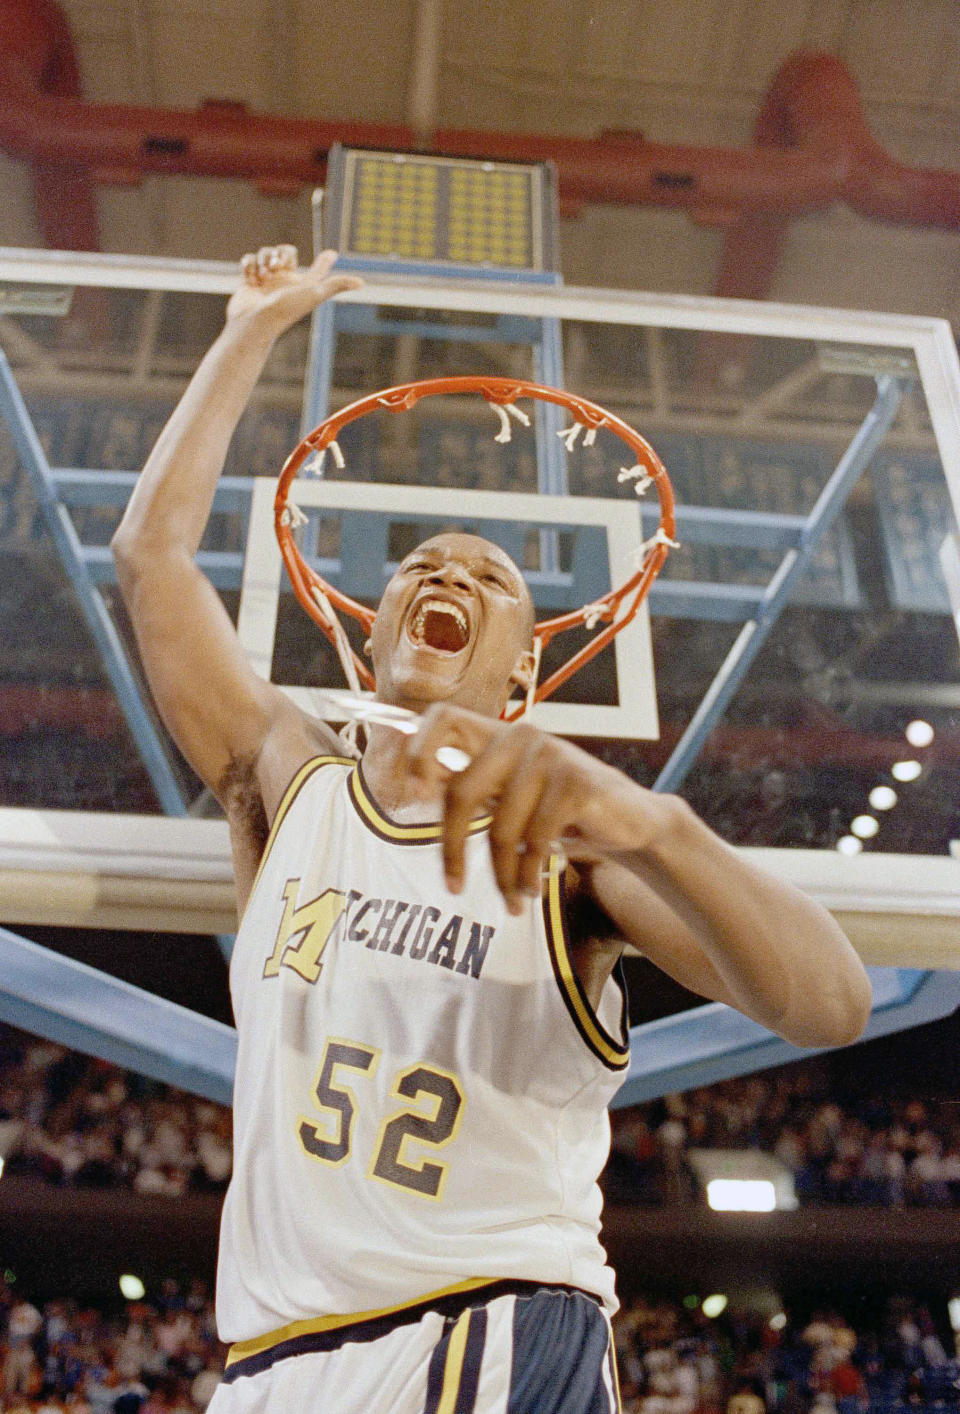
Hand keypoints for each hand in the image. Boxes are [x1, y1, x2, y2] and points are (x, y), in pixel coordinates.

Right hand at [226, 247, 362, 335]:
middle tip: (276, 266)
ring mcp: (266, 281)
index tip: (332, 255)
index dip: (324, 261)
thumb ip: (336, 285)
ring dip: (263, 259)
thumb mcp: (314, 294)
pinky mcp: (248, 281)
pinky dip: (249, 265)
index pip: (315, 270)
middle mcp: (285, 282)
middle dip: (279, 253)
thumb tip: (362, 282)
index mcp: (301, 284)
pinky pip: (248, 260)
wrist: (256, 323)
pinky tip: (252, 278)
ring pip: (265, 253)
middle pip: (284, 251)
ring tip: (263, 276)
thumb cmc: (286, 309)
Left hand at [402, 704, 664, 912]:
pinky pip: (535, 839)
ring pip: (500, 828)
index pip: (442, 719)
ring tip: (512, 899)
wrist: (632, 822)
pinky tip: (534, 889)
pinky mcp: (575, 783)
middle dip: (452, 848)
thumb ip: (475, 784)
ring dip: (502, 875)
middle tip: (454, 886)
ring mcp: (550, 756)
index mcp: (499, 735)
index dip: (419, 751)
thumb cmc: (562, 812)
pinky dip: (529, 873)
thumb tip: (416, 787)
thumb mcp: (514, 794)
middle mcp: (521, 736)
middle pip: (461, 791)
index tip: (415, 795)